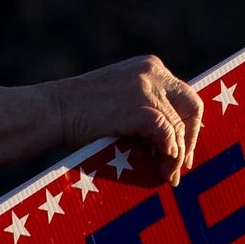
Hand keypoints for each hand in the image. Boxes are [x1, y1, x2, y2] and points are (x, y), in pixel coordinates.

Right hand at [42, 55, 205, 183]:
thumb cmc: (80, 113)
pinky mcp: (143, 109)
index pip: (185, 96)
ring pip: (179, 127)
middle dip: (191, 139)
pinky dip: (169, 155)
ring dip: (176, 156)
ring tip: (167, 175)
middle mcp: (153, 72)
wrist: (53, 111)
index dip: (189, 126)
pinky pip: (169, 137)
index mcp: (150, 67)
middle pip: (191, 108)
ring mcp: (149, 89)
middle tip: (183, 165)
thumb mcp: (120, 99)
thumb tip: (172, 138)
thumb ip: (145, 107)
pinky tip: (163, 169)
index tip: (184, 149)